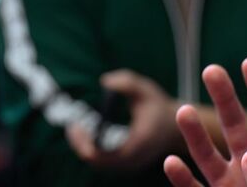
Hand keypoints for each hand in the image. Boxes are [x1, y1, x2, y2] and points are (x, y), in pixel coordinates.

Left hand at [66, 69, 181, 169]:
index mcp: (136, 145)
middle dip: (79, 144)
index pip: (101, 155)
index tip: (76, 125)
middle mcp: (131, 161)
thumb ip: (127, 82)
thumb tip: (104, 81)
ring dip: (83, 146)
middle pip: (95, 162)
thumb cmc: (159, 107)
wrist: (175, 127)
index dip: (84, 143)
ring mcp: (128, 165)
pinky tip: (84, 134)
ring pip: (97, 163)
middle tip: (72, 126)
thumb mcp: (146, 89)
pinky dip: (90, 148)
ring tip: (75, 128)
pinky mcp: (125, 164)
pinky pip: (102, 161)